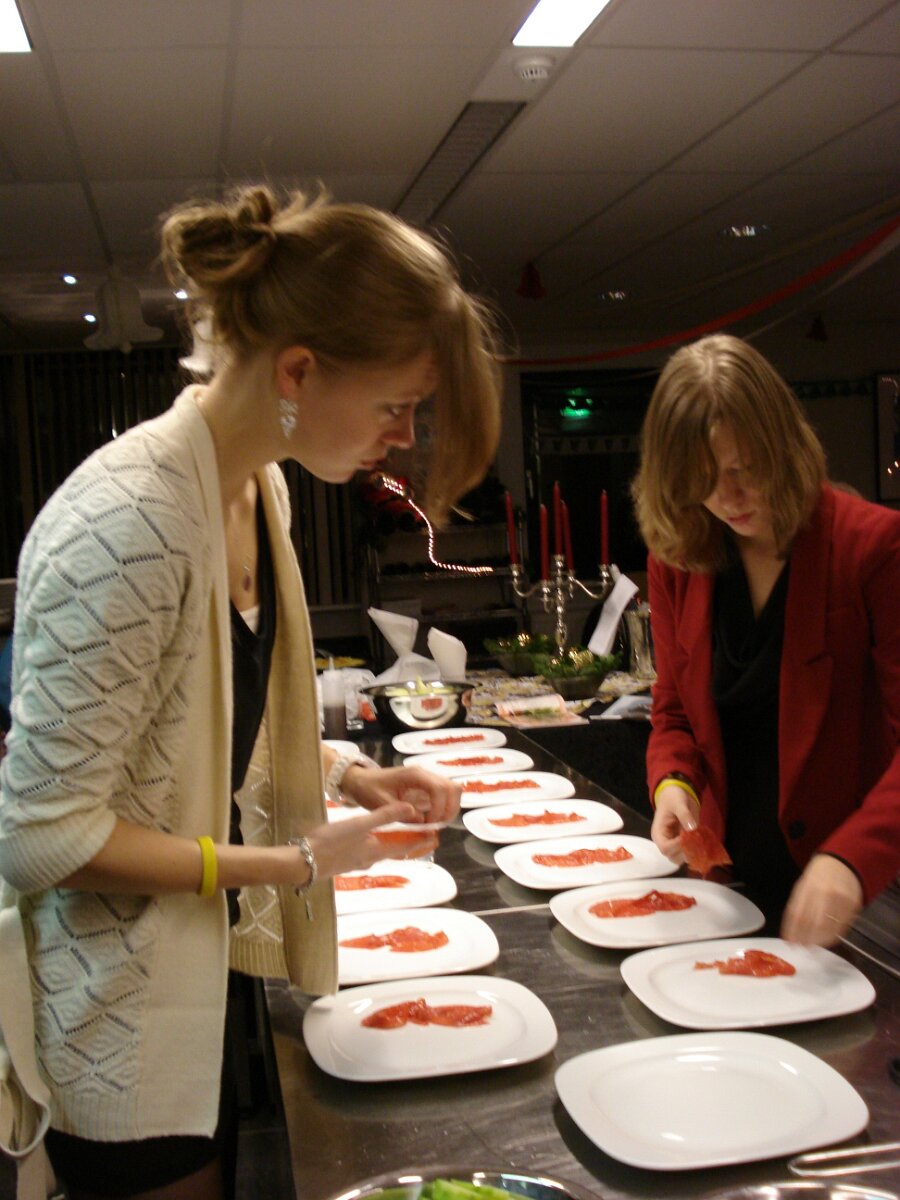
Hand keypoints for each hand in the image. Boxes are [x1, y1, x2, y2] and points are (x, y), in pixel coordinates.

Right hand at [305, 801, 435, 880]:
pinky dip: (377, 845)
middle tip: (424, 836)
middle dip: (409, 844)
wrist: (303, 864)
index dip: (420, 841)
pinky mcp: (344, 861)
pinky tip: (370, 840)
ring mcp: (356, 862)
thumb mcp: (359, 825)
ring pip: (381, 853)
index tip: (435, 836)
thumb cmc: (331, 843)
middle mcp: (369, 860)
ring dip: (393, 845)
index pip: (405, 846)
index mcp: (376, 851)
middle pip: (395, 851)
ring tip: (401, 836)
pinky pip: (368, 852)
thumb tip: (410, 808)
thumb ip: (384, 816)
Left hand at [340, 763, 460, 824]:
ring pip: (452, 790)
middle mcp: (424, 775)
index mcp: (414, 775)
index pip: (439, 788)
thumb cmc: (368, 790)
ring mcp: (427, 780)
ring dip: (449, 808)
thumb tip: (423, 822)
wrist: (360, 781)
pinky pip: (444, 795)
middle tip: (437, 826)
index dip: (440, 808)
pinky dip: (444, 808)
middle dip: (449, 809)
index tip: (430, 824)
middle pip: (452, 787)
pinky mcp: (426, 788)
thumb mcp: (380, 804)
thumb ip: (400, 813)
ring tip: (436, 824)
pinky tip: (431, 820)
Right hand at [650, 782, 698, 862]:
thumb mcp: (678, 802)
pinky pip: (690, 853)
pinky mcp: (684, 843)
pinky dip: (697, 851)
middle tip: (698, 841)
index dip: (678, 846)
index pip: (665, 848)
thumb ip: (684, 814)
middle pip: (673, 857)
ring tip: (701, 841)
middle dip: (687, 852)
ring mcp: (675, 843)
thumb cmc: (673, 797)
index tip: (689, 836)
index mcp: (659, 833)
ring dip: (693, 853)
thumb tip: (692, 828)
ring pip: (682, 858)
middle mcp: (665, 841)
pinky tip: (703, 841)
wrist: (677, 794)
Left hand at [780, 854, 863, 946]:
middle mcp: (825, 893)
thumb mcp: (802, 886)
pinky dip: (834, 936)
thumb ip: (796, 907)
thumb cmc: (817, 877)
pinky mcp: (854, 905)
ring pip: (830, 928)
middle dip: (807, 939)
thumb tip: (790, 933)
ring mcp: (841, 900)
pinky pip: (843, 926)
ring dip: (820, 941)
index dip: (793, 932)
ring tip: (813, 946)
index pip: (798, 914)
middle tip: (803, 948)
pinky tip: (827, 939)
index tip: (790, 943)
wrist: (842, 864)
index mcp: (808, 887)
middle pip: (815, 924)